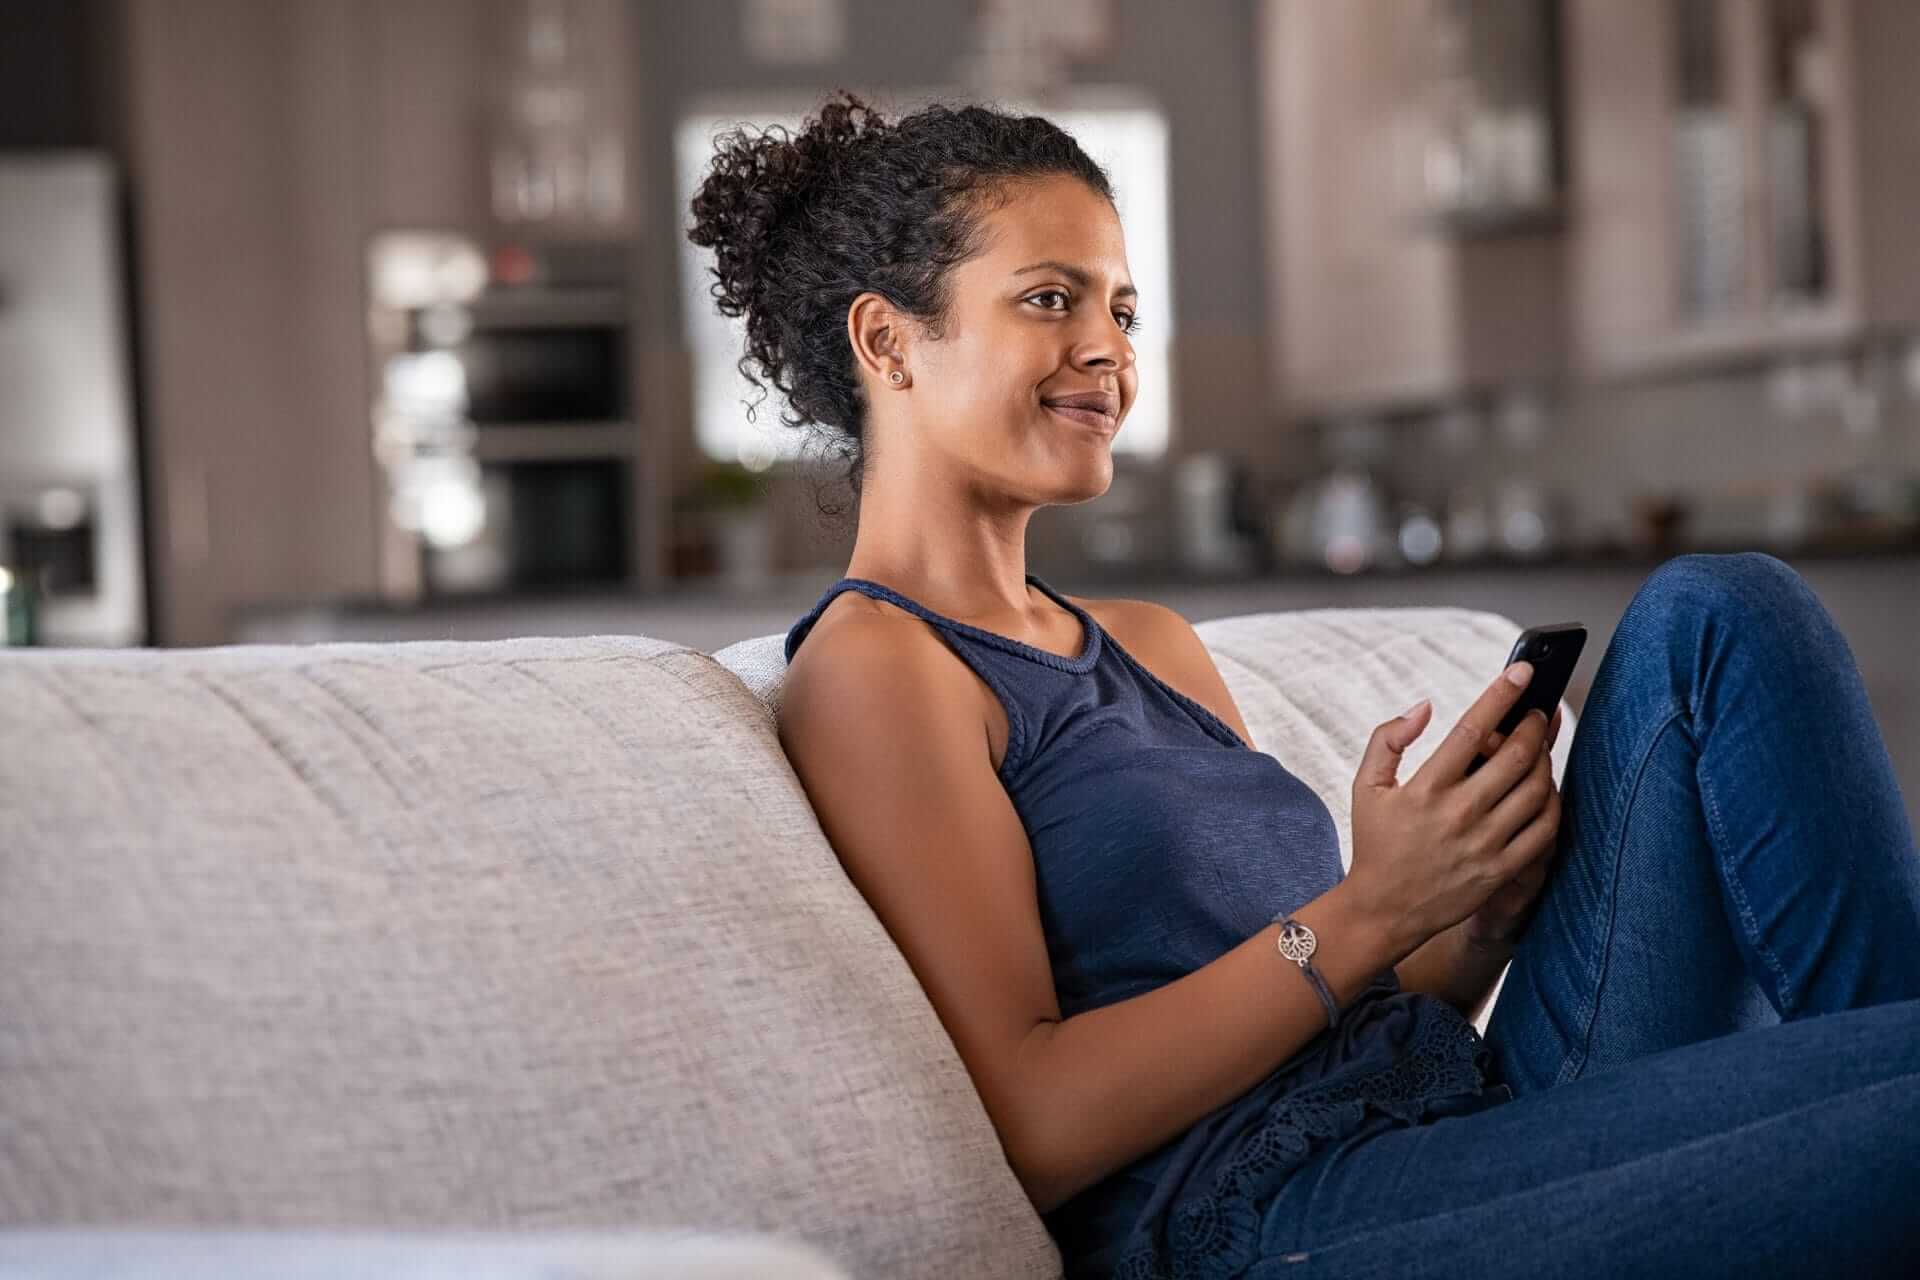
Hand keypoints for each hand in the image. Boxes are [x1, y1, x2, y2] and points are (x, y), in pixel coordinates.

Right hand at [1347, 662, 1564, 951]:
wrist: (1383, 909)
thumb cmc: (1375, 842)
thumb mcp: (1365, 786)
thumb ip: (1388, 739)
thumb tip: (1424, 706)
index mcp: (1425, 787)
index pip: (1473, 728)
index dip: (1502, 694)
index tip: (1522, 670)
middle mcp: (1458, 813)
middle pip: (1516, 755)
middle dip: (1534, 724)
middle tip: (1537, 712)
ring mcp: (1484, 844)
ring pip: (1536, 789)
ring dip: (1545, 759)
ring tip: (1539, 748)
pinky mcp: (1501, 870)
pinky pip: (1544, 828)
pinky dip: (1551, 802)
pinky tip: (1544, 789)